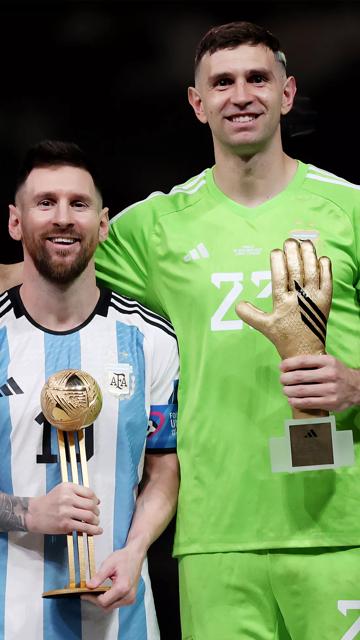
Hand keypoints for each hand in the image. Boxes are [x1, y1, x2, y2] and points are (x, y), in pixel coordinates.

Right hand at [26, 482, 101, 534]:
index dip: (96, 500)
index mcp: (68, 488)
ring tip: (95, 522)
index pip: (89, 493)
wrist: (34, 513)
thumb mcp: (62, 490)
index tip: (96, 503)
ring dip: (96, 520)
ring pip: (89, 516)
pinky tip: (97, 531)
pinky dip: (93, 530)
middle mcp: (67, 498)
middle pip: (91, 505)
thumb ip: (77, 493)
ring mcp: (66, 512)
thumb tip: (96, 501)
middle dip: (97, 511)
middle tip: (96, 514)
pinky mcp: (65, 524)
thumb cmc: (49, 502)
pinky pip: (84, 527)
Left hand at [81, 542, 143, 611]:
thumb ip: (99, 577)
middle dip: (95, 600)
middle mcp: (128, 596)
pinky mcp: (130, 599)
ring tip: (94, 591)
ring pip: (111, 607)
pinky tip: (103, 592)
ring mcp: (130, 599)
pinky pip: (116, 604)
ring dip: (101, 601)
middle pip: (107, 606)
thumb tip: (88, 586)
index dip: (91, 598)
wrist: (136, 556)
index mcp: (123, 587)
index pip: (103, 601)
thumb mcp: (109, 564)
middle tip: (87, 592)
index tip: (84, 592)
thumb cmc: (123, 558)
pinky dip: (108, 600)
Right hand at [236, 239, 331, 359]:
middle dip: (292, 252)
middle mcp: (299, 298)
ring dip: (309, 255)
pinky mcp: (326, 301)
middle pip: (296, 269)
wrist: (305, 351)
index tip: (275, 251)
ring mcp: (314, 298)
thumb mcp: (264, 326)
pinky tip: (321, 258)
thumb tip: (237, 304)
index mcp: (282, 302)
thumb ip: (250, 314)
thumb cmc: (284, 337)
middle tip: (289, 241)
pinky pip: (328, 280)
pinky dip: (325, 268)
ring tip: (305, 242)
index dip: (277, 261)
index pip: (279, 276)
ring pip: (312, 271)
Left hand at [280, 354, 359, 411]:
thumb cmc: (337, 373)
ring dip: (288, 391)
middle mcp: (329, 374)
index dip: (288, 364)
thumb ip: (313, 362)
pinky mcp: (329, 402)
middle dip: (286, 379)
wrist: (357, 387)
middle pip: (299, 377)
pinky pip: (307, 403)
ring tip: (285, 390)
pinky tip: (291, 400)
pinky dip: (295, 402)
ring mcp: (330, 390)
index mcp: (327, 361)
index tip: (281, 367)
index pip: (303, 361)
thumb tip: (289, 364)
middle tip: (282, 380)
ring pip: (301, 391)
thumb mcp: (329, 361)